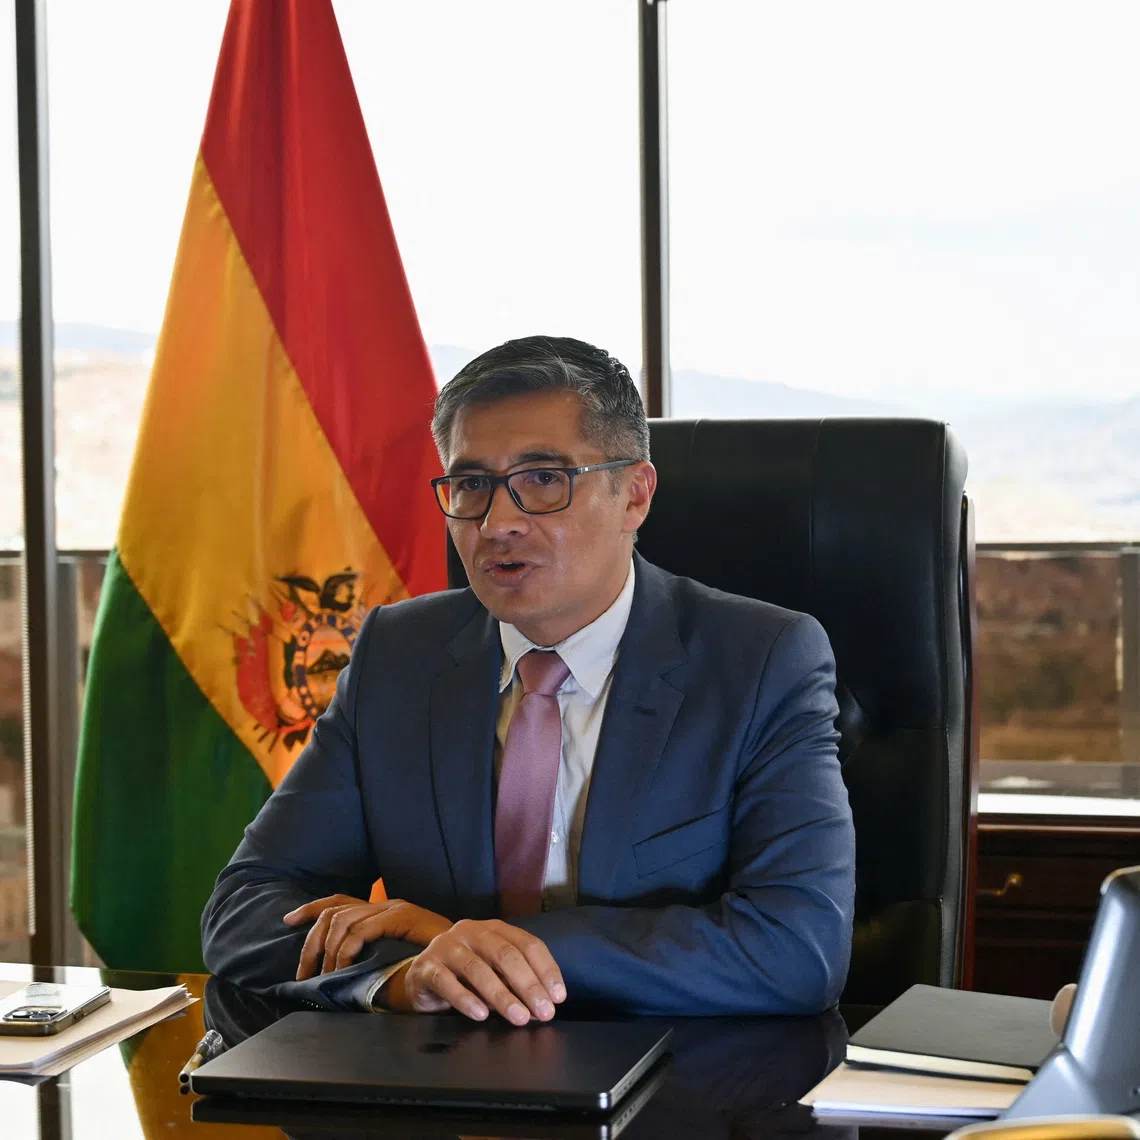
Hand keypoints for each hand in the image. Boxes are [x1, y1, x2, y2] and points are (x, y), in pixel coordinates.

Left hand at [284, 895, 452, 979]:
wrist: (470, 957)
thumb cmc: (436, 964)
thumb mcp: (397, 958)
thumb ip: (376, 957)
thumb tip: (344, 973)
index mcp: (383, 909)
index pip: (339, 901)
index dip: (310, 908)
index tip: (287, 920)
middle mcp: (386, 903)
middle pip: (333, 912)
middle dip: (311, 943)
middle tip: (303, 973)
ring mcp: (394, 907)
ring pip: (342, 921)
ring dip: (326, 952)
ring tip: (323, 978)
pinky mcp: (401, 916)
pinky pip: (361, 930)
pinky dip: (346, 951)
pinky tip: (343, 970)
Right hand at [385, 919, 565, 1026]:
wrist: (421, 979)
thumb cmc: (466, 977)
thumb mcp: (494, 974)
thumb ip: (516, 983)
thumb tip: (544, 1005)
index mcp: (494, 929)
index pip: (527, 944)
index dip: (545, 969)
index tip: (558, 996)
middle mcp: (471, 931)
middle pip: (505, 954)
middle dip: (528, 984)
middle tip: (544, 1011)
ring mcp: (446, 946)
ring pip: (477, 968)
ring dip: (501, 995)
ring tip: (519, 1017)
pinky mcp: (425, 967)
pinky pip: (446, 982)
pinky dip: (465, 999)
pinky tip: (480, 1015)